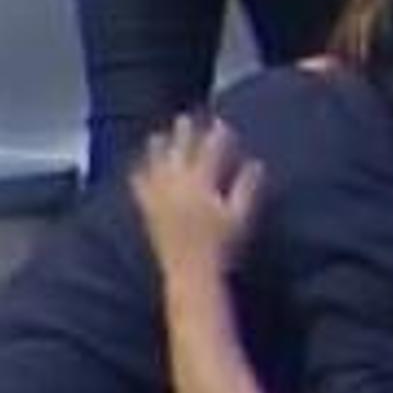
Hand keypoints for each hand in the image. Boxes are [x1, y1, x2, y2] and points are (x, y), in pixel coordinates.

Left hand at [132, 117, 263, 281]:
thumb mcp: (241, 217)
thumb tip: (256, 164)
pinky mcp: (149, 212)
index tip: (221, 123)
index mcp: (201, 184)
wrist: (191, 274)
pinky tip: (136, 168)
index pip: (210, 152)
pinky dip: (139, 175)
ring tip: (157, 136)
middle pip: (179, 152)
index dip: (216, 136)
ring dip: (158, 149)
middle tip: (185, 118)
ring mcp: (160, 198)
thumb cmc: (222, 247)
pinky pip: (140, 188)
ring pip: (156, 166)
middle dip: (183, 134)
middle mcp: (177, 186)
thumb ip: (248, 188)